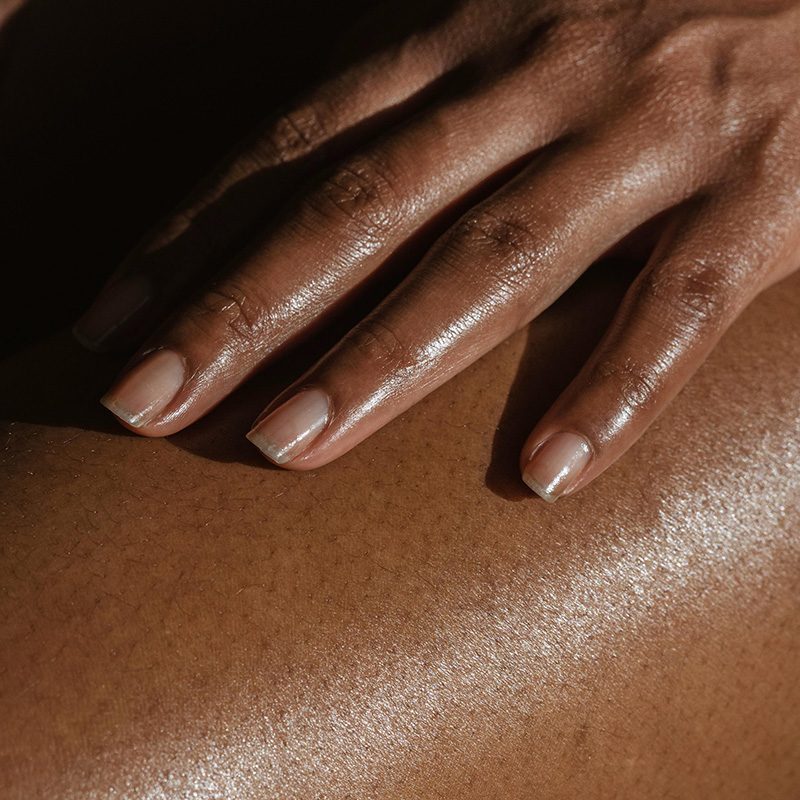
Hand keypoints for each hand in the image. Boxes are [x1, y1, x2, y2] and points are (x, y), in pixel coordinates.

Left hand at [74, 0, 799, 500]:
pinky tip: (543, 476)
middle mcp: (542, 79)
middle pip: (364, 207)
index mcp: (470, 36)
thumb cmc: (645, 3)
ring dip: (386, 358)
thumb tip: (302, 182)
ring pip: (499, 259)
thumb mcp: (510, 22)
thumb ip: (412, 93)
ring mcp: (653, 136)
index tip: (111, 327)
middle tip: (142, 404)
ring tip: (286, 447)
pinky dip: (616, 391)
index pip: (298, 146)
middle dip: (244, 309)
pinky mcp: (766, 196)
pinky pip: (681, 307)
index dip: (195, 237)